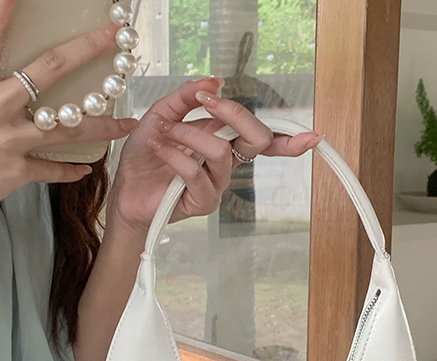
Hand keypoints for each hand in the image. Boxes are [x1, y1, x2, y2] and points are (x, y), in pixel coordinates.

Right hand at [0, 0, 139, 251]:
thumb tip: (5, 91)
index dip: (5, 6)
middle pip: (49, 71)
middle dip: (87, 50)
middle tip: (115, 39)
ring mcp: (8, 140)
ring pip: (68, 127)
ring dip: (104, 125)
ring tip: (128, 123)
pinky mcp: (15, 172)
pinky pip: (53, 169)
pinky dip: (70, 170)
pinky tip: (85, 168)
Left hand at [108, 77, 321, 233]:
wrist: (125, 191)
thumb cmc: (145, 158)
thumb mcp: (161, 115)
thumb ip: (186, 97)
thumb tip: (214, 81)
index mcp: (222, 143)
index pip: (263, 141)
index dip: (289, 141)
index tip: (312, 137)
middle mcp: (225, 165)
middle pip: (256, 140)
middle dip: (234, 113)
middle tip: (205, 102)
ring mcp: (216, 185)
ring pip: (221, 151)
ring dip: (189, 133)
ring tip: (164, 133)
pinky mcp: (202, 202)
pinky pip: (196, 173)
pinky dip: (175, 154)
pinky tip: (160, 148)